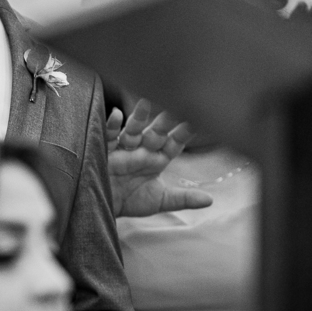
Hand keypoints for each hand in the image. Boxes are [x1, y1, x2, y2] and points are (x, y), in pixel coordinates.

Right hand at [106, 99, 208, 216]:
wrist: (102, 208)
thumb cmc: (130, 202)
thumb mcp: (159, 201)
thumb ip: (182, 199)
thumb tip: (209, 200)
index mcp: (156, 160)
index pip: (173, 144)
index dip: (183, 134)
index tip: (196, 122)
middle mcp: (141, 151)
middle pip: (155, 133)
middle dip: (164, 121)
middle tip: (175, 107)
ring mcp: (123, 149)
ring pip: (133, 130)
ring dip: (138, 117)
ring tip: (145, 103)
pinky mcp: (104, 151)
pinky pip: (109, 136)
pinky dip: (111, 125)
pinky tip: (115, 114)